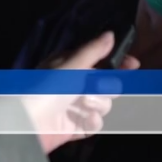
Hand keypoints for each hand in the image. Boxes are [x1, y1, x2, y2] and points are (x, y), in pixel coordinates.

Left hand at [22, 32, 139, 153]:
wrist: (27, 124)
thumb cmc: (48, 89)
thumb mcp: (71, 66)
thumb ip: (93, 51)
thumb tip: (111, 34)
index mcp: (70, 66)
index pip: (100, 61)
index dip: (118, 62)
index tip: (133, 64)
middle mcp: (74, 85)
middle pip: (106, 84)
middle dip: (105, 87)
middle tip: (95, 89)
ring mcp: (75, 107)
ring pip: (104, 104)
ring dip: (96, 104)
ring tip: (83, 104)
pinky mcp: (75, 127)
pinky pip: (95, 124)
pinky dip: (91, 121)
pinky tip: (83, 118)